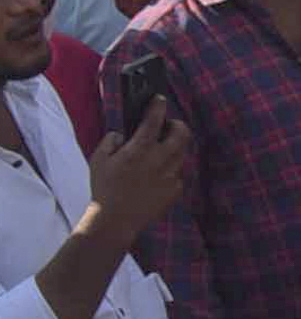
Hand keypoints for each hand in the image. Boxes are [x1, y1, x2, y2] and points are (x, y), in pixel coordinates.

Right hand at [80, 98, 192, 235]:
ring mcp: (171, 175)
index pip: (154, 120)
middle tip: (168, 125)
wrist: (116, 219)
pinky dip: (169, 169)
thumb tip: (121, 134)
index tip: (159, 99)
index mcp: (140, 149)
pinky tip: (155, 175)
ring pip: (182, 152)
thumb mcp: (99, 160)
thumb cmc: (104, 188)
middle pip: (182, 133)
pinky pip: (177, 172)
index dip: (158, 106)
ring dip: (174, 146)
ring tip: (160, 149)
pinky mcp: (176, 189)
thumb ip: (111, 141)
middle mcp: (160, 159)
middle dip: (177, 124)